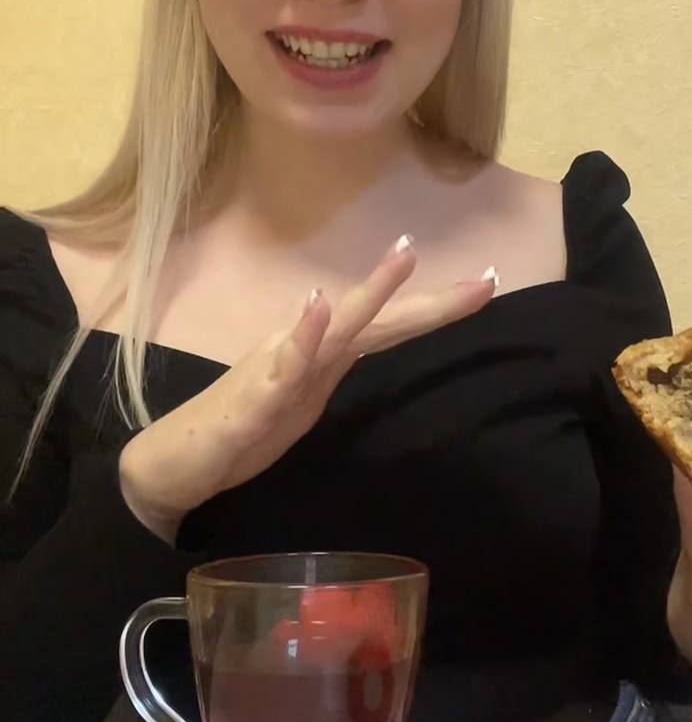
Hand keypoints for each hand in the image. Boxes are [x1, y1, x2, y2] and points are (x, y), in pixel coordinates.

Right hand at [120, 237, 495, 540]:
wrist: (174, 464)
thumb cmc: (243, 428)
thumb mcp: (305, 400)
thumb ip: (337, 366)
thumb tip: (377, 336)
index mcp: (321, 355)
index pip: (387, 327)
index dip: (436, 309)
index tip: (487, 286)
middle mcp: (301, 350)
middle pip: (372, 319)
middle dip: (427, 299)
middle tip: (483, 278)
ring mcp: (273, 372)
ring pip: (328, 330)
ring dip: (366, 295)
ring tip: (403, 257)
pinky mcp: (247, 406)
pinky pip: (276, 373)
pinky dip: (299, 341)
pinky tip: (314, 309)